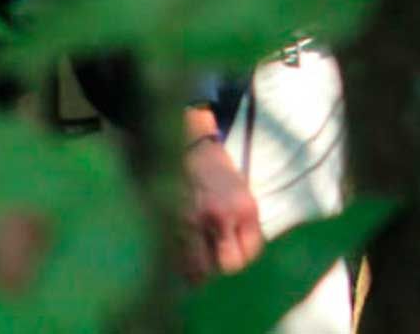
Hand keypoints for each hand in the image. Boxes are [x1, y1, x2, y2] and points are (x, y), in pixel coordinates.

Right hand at [180, 111, 262, 281]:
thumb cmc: (219, 174)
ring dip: (198, 269)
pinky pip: (176, 259)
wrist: (189, 150)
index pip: (249, 254)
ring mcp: (193, 222)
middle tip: (215, 259)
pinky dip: (179, 263)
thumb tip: (239, 259)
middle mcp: (221, 217)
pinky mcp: (169, 224)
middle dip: (221, 267)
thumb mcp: (243, 195)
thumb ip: (243, 226)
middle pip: (226, 266)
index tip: (234, 253)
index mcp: (244, 208)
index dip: (242, 258)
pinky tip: (181, 252)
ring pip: (198, 269)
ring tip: (197, 258)